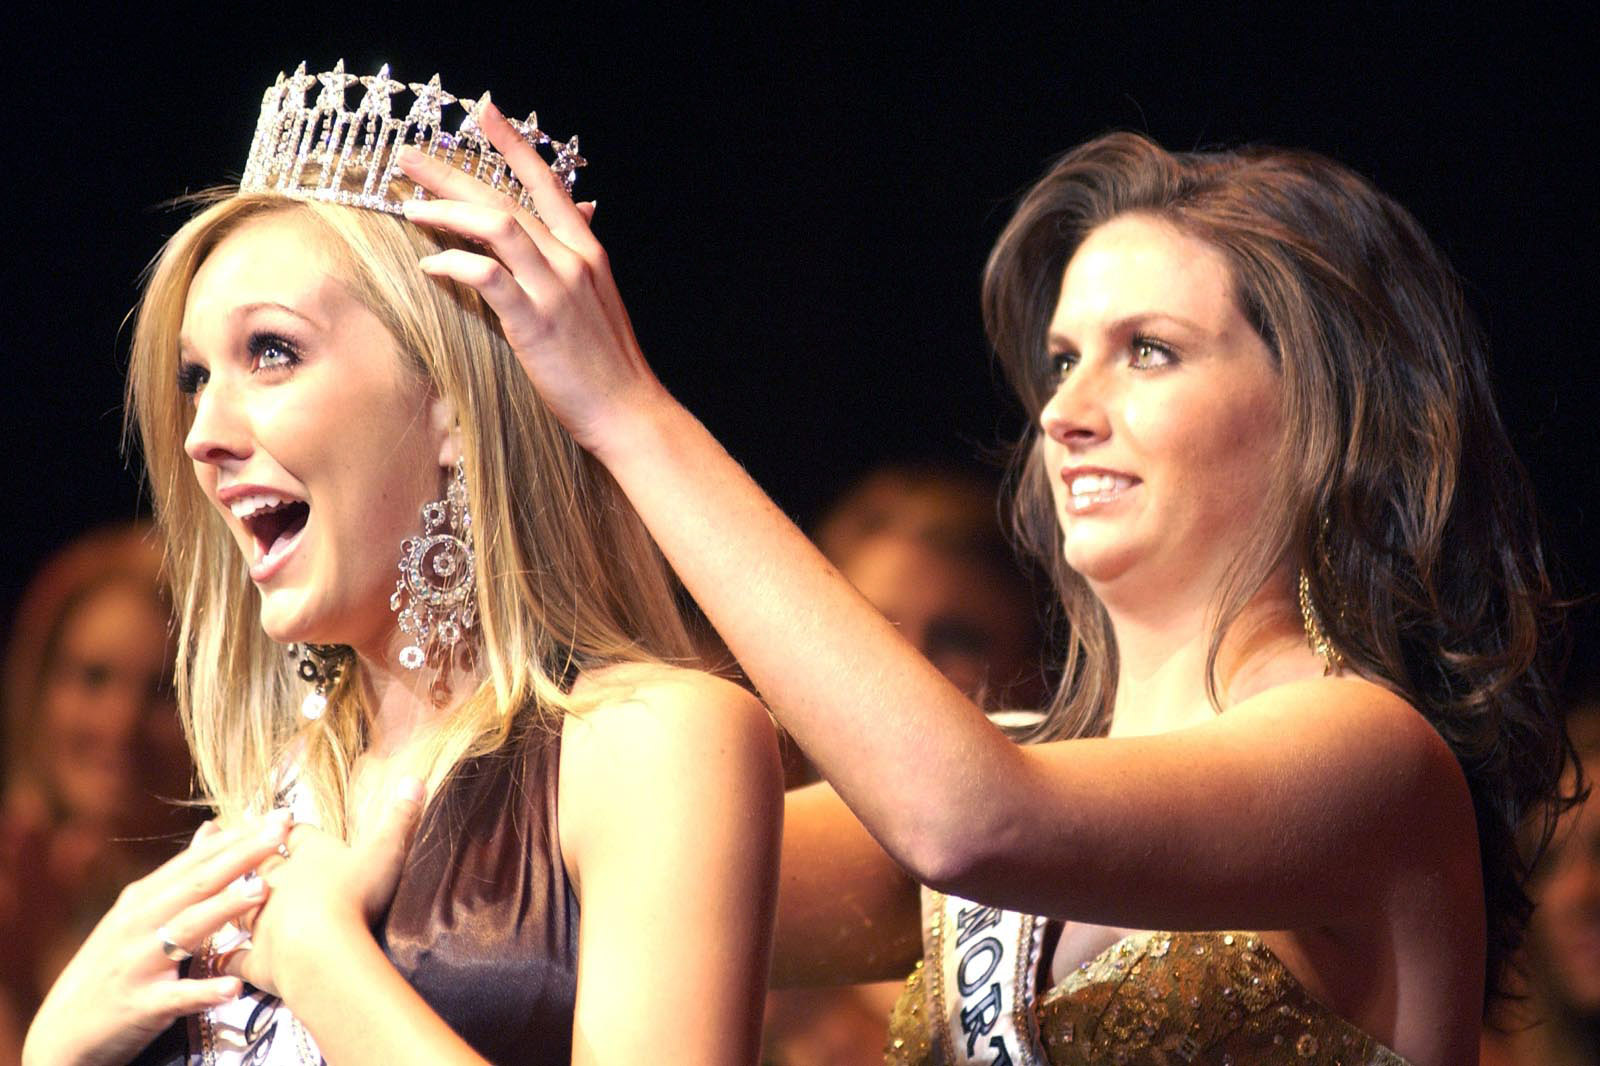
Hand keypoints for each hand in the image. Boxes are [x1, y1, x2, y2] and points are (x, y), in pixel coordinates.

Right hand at [22, 813, 291, 1065]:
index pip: (196, 861)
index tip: (278, 817)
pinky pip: (176, 997)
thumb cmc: (114, 965)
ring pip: (185, 930)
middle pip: (196, 884)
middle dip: (240, 856)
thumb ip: (179, 874)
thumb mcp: (138, 914)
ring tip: (262, 891)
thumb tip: (214, 829)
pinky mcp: (139, 1005)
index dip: (237, 838)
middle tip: (281, 832)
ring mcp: (137, 963)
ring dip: (224, 908)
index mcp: (143, 899)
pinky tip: (233, 986)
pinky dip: (204, 991)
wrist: (65, 1030)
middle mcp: (138, 924)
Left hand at [219, 779, 423, 1004]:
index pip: (297, 835)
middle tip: (240, 846)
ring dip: (234, 902)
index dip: (290, 828)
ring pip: (240, 906)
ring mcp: (262, 921)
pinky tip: (219, 960)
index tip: (283, 822)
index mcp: (309, 855)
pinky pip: (237, 958)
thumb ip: (401, 817)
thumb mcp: (386, 851)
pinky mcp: (257, 959)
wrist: (322, 947)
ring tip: (225, 899)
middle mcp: (279, 882)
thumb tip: (415, 779)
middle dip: (253, 856)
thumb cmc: (356, 895)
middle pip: (261, 864)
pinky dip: (228, 959)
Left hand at [395, 103, 666, 455]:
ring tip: (410, 209)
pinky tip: (430, 266)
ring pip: (497, 228)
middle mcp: (571, 259)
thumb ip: (576, 260)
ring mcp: (554, 290)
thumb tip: (570, 226)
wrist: (627, 408)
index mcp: (587, 250)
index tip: (484, 113)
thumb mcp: (597, 299)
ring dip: (448, 213)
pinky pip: (487, 277)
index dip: (514, 144)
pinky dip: (454, 264)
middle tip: (410, 159)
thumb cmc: (607, 361)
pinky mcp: (535, 323)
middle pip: (506, 199)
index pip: (547, 182)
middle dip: (454, 174)